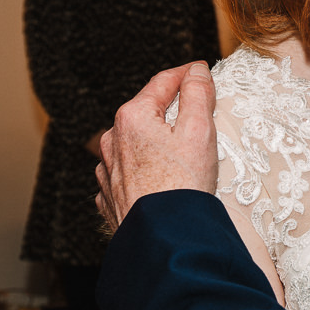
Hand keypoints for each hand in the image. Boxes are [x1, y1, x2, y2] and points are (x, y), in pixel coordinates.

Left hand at [95, 62, 217, 230]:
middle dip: (170, 108)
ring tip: (178, 149)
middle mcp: (112, 139)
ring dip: (153, 139)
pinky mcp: (110, 195)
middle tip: (196, 110)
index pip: (163, 82)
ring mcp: (108, 169)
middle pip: (146, 111)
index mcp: (132, 117)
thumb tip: (196, 71)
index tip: (202, 70)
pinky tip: (158, 175)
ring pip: (134, 142)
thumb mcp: (199, 130)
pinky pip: (126, 171)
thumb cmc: (181, 186)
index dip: (186, 73)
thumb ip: (198, 93)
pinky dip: (142, 167)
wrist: (162, 238)